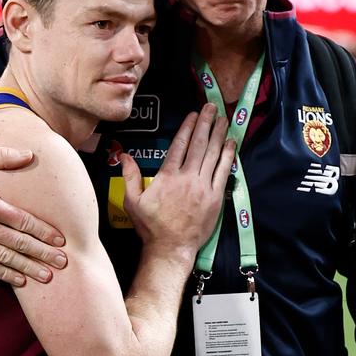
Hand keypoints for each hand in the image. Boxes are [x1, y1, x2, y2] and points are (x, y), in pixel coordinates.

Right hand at [0, 148, 67, 285]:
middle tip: (63, 263)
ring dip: (27, 269)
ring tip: (47, 277)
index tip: (61, 240)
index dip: (44, 232)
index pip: (23, 222)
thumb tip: (30, 154)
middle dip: (43, 254)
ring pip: (5, 258)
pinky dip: (4, 274)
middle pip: (19, 243)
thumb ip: (3, 156)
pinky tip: (20, 280)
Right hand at [121, 103, 234, 254]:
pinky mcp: (215, 197)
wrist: (171, 247)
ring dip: (219, 135)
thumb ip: (130, 176)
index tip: (194, 114)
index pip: (179, 145)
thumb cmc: (151, 226)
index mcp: (167, 176)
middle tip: (212, 107)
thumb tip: (124, 156)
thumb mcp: (132, 201)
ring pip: (213, 155)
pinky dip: (228, 156)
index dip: (188, 127)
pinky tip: (231, 144)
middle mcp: (187, 178)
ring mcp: (203, 187)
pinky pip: (223, 172)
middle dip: (206, 123)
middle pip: (199, 144)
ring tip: (223, 119)